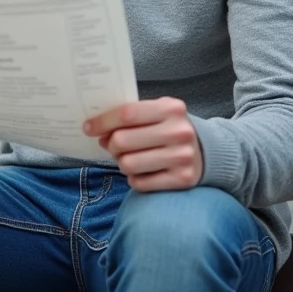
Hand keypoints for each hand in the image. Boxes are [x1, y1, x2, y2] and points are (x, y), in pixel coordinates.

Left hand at [84, 97, 203, 192]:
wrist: (204, 151)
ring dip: (122, 162)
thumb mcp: (156, 112)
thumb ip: (130, 115)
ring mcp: (183, 157)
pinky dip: (135, 178)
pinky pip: (140, 183)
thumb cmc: (168, 128)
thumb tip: (95, 128)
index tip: (88, 128)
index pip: (126, 114)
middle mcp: (179, 132)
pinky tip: (143, 170)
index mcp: (170, 108)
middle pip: (123, 141)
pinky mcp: (183, 179)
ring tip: (130, 157)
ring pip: (128, 164)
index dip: (102, 122)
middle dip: (110, 145)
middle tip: (112, 145)